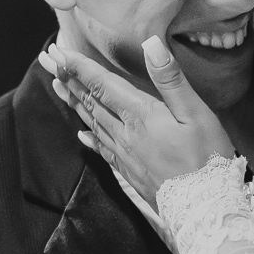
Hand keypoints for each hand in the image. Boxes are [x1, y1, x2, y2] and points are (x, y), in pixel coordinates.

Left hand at [40, 37, 233, 209]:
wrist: (204, 208)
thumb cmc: (207, 158)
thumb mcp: (196, 113)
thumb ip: (171, 79)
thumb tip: (151, 45)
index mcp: (141, 116)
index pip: (102, 85)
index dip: (79, 67)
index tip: (58, 51)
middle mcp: (125, 134)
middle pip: (91, 102)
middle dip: (68, 79)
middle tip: (47, 60)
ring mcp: (125, 155)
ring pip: (92, 123)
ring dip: (74, 102)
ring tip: (58, 87)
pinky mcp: (130, 172)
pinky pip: (102, 149)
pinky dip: (89, 136)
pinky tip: (82, 134)